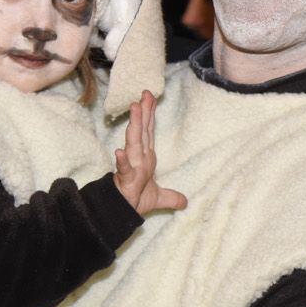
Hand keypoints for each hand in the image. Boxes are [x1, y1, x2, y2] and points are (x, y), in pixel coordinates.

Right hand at [113, 90, 186, 214]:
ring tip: (135, 108)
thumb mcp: (158, 198)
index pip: (148, 131)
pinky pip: (124, 169)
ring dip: (134, 125)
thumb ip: (171, 197)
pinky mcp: (125, 180)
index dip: (149, 114)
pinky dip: (122, 161)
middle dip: (143, 112)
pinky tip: (120, 152)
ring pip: (134, 142)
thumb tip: (185, 202)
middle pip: (142, 130)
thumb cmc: (135, 199)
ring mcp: (131, 167)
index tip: (151, 97)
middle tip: (145, 93)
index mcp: (146, 157)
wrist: (122, 213)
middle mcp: (138, 157)